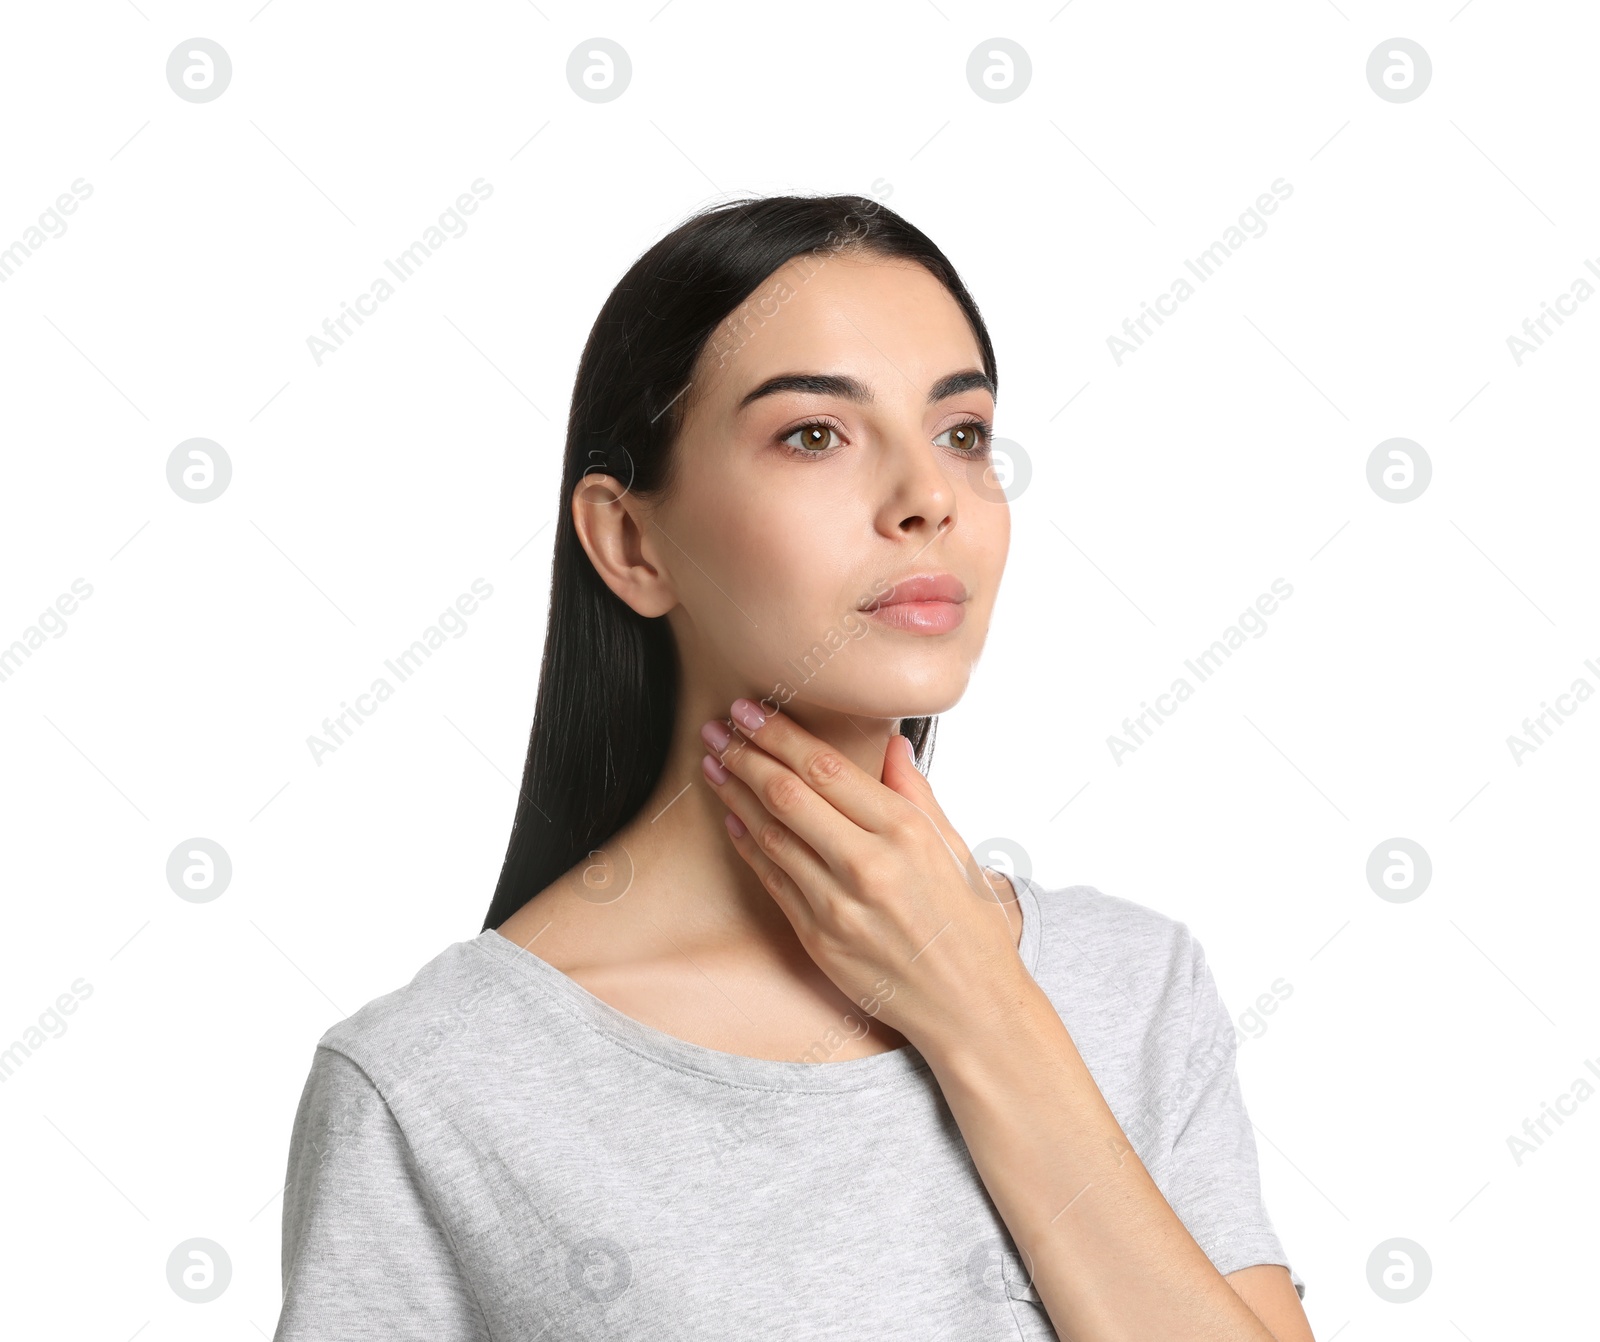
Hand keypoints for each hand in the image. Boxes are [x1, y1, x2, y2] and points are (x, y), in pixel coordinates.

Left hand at [699, 698, 1029, 1056]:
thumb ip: (917, 793)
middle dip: (745, 754)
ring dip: (735, 795)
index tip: (751, 709)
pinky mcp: (817, 939)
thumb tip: (893, 745)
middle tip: (718, 727)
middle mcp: (869, 865)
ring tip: (714, 764)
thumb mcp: (957, 849)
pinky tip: (732, 818)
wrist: (968, 1007)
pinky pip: (772, 880)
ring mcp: (838, 905)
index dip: (780, 734)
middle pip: (789, 795)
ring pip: (771, 835)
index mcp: (906, 832)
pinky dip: (748, 844)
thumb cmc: (970, 926)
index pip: (828, 768)